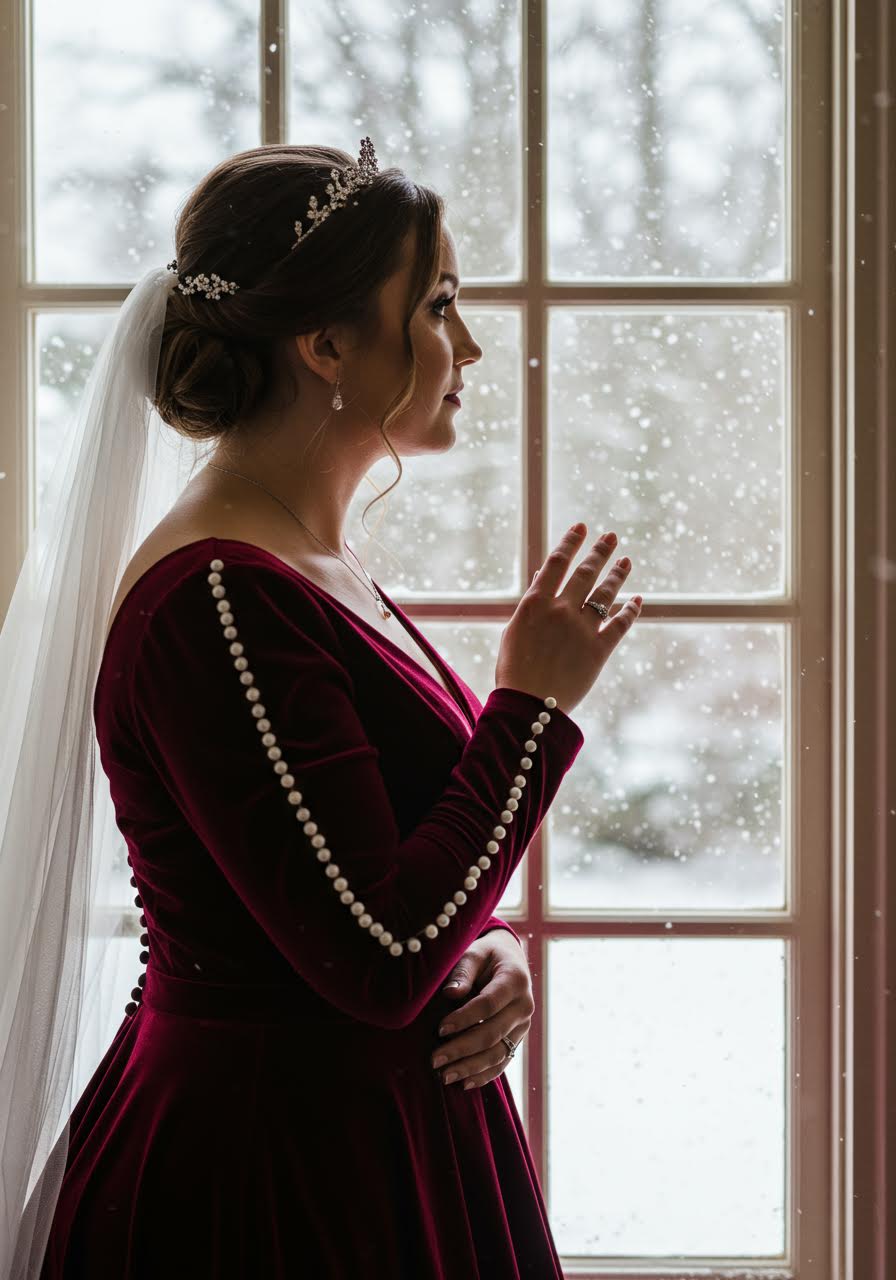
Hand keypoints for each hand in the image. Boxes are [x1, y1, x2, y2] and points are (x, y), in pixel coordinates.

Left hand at [429, 930, 532, 1089]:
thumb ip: (463, 972)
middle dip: (462, 1049)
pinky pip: (503, 1061)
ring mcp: (523, 1025)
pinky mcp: (517, 1039)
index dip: (464, 1018)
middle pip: (493, 1033)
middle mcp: (524, 1005)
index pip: (488, 1004)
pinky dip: (484, 1075)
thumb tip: (450, 994)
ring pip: (498, 1053)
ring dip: (471, 1068)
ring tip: (444, 1076)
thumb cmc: (486, 955)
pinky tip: (464, 1084)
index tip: (439, 1029)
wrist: (510, 959)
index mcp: (515, 980)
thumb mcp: (474, 952)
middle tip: (435, 1060)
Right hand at [495, 524, 642, 716]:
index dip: (571, 542)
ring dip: (618, 575)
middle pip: (586, 573)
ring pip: (606, 594)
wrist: (529, 706)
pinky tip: (637, 600)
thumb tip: (541, 579)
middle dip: (600, 551)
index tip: (582, 527)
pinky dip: (631, 610)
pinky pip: (620, 624)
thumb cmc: (514, 672)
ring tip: (626, 561)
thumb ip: (531, 605)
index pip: (557, 563)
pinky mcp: (599, 650)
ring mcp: (582, 629)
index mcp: (535, 604)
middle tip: (612, 537)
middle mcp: (561, 610)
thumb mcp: (514, 632)